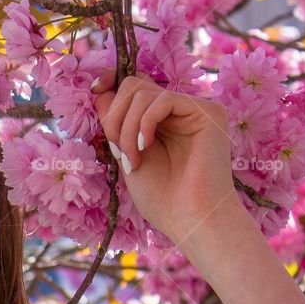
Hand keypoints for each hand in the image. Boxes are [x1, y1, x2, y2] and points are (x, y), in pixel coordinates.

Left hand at [91, 71, 240, 242]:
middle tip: (118, 152)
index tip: (94, 90)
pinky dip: (144, 122)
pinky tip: (145, 147)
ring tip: (132, 160)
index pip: (133, 87)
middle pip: (133, 85)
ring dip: (127, 128)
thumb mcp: (125, 154)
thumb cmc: (160, 198)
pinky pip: (163, 99)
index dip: (110, 84)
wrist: (189, 219)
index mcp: (161, 121)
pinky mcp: (209, 112)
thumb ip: (115, 122)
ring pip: (143, 92)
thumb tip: (100, 90)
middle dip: (115, 118)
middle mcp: (179, 112)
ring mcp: (195, 110)